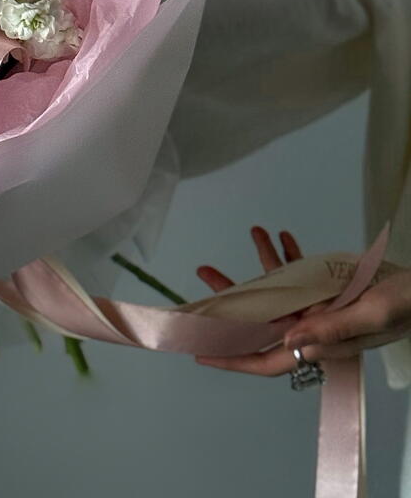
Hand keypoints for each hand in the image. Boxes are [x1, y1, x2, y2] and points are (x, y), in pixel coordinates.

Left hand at [194, 227, 410, 375]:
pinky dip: (286, 253)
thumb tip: (289, 341)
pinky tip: (275, 233)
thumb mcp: (370, 316)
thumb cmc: (405, 306)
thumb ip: (331, 329)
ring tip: (250, 234)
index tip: (201, 353)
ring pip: (276, 290)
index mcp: (321, 343)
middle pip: (261, 319)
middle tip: (204, 272)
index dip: (234, 358)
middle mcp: (313, 326)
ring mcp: (318, 306)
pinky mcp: (328, 287)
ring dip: (260, 264)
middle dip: (231, 298)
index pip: (269, 359)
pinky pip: (299, 270)